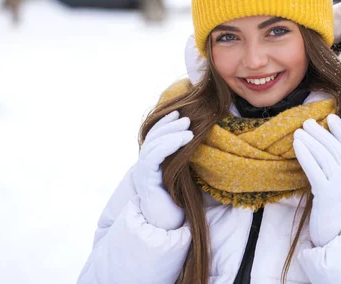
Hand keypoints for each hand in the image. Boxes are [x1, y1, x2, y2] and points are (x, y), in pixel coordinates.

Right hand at [133, 110, 192, 229]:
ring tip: (189, 128)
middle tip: (186, 118)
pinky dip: (169, 144)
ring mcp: (142, 172)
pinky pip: (154, 156)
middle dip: (169, 124)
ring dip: (171, 132)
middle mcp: (144, 166)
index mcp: (151, 164)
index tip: (179, 113)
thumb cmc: (179, 203)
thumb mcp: (183, 175)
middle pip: (152, 137)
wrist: (168, 226)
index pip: (154, 137)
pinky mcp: (145, 179)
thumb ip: (183, 160)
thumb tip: (198, 140)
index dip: (164, 123)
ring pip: (153, 144)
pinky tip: (185, 139)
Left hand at [294, 114, 340, 246]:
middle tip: (306, 122)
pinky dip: (305, 155)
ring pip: (324, 156)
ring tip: (298, 132)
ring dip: (310, 141)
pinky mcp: (325, 193)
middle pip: (334, 148)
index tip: (331, 116)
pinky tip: (297, 145)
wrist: (335, 227)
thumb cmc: (337, 200)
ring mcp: (338, 184)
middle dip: (320, 133)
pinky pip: (314, 170)